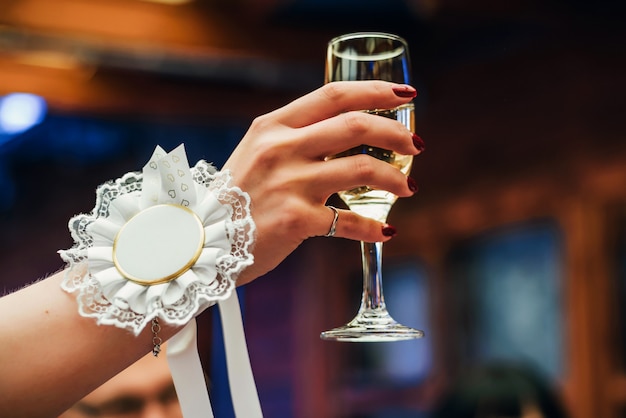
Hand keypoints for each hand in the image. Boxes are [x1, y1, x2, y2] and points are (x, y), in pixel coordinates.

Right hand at [223, 80, 423, 284]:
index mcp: (273, 126)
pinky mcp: (295, 221)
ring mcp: (288, 184)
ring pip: (362, 169)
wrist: (203, 240)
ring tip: (409, 187)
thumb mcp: (258, 152)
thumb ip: (296, 138)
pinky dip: (374, 227)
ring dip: (396, 178)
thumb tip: (350, 131)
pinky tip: (387, 230)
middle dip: (396, 133)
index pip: (333, 96)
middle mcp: (281, 148)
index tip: (405, 97)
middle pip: (355, 126)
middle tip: (416, 145)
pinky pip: (349, 220)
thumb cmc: (237, 195)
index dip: (375, 92)